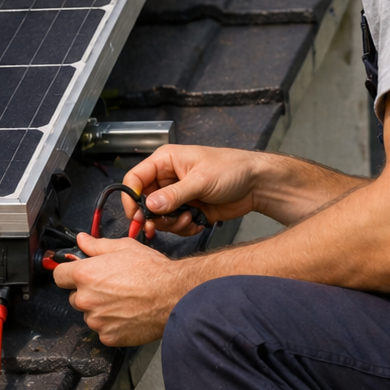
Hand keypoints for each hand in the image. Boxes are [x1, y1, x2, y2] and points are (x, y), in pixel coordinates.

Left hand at [50, 233, 191, 345]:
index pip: (59, 276)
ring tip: (123, 301)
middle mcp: (86, 299)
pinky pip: (103, 330)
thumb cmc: (152, 270)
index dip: (68, 273)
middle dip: (88, 293)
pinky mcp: (108, 337)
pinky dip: (112, 325)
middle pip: (74, 297)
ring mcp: (96, 320)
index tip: (76, 274)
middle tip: (111, 287)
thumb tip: (82, 240)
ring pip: (90, 315)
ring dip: (100, 310)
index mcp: (85, 275)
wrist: (174, 295)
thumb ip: (96, 245)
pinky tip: (128, 314)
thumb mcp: (123, 247)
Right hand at [121, 144, 262, 235]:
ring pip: (159, 216)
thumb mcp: (201, 180)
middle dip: (153, 216)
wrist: (256, 184)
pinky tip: (197, 222)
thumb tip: (150, 205)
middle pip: (144, 201)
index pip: (135, 178)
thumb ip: (174, 195)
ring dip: (172, 223)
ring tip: (190, 219)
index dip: (132, 197)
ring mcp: (177, 195)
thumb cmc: (232, 169)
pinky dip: (183, 228)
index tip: (136, 215)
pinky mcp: (188, 210)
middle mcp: (168, 178)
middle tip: (159, 226)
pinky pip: (174, 224)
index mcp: (165, 161)